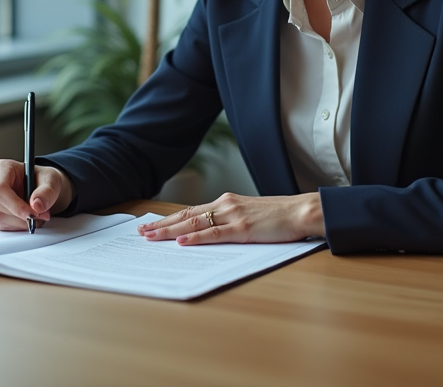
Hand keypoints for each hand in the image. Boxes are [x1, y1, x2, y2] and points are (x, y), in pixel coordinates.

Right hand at [0, 159, 74, 230]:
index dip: (15, 204)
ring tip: (37, 216)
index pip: (0, 189)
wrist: (41, 189)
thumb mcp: (51, 180)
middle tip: (42, 215)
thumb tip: (37, 205)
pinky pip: (2, 226)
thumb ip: (46, 191)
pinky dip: (18, 226)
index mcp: (2, 168)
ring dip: (21, 222)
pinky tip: (28, 218)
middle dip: (22, 216)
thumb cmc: (42, 180)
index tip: (32, 214)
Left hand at [137, 192, 323, 245]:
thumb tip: (210, 233)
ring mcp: (233, 215)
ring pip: (194, 223)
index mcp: (226, 202)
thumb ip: (231, 221)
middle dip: (162, 225)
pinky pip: (214, 234)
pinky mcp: (242, 228)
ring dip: (170, 231)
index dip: (169, 219)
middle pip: (186, 215)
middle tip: (141, 232)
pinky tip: (182, 241)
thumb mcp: (250, 214)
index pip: (191, 210)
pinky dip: (196, 237)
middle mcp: (225, 205)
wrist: (301, 211)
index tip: (152, 225)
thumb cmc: (279, 216)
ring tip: (151, 237)